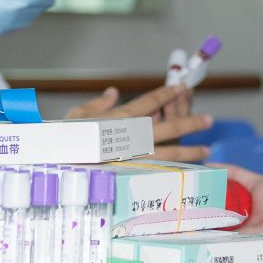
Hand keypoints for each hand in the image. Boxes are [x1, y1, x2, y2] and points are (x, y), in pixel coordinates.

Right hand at [68, 85, 211, 162]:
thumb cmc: (63, 135)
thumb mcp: (78, 114)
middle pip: (167, 126)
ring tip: (207, 149)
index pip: (150, 102)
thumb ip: (99, 103)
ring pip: (168, 152)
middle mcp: (130, 135)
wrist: (53, 160)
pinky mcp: (130, 174)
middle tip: (209, 119)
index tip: (182, 88)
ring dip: (190, 150)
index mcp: (118, 117)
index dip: (168, 94)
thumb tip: (114, 91)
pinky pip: (158, 172)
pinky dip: (175, 172)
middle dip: (190, 122)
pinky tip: (188, 172)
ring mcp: (131, 156)